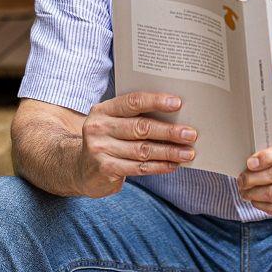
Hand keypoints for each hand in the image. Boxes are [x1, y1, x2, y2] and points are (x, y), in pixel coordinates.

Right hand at [76, 91, 197, 197]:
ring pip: (143, 150)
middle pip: (140, 128)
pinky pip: (139, 168)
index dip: (156, 101)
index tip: (178, 103)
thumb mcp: (113, 122)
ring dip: (169, 152)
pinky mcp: (106, 169)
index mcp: (103, 110)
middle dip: (169, 132)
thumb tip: (175, 116)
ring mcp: (100, 149)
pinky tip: (173, 165)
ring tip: (188, 153)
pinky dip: (159, 166)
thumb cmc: (108, 139)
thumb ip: (135, 116)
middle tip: (191, 134)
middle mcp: (99, 127)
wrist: (81, 167)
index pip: (132, 102)